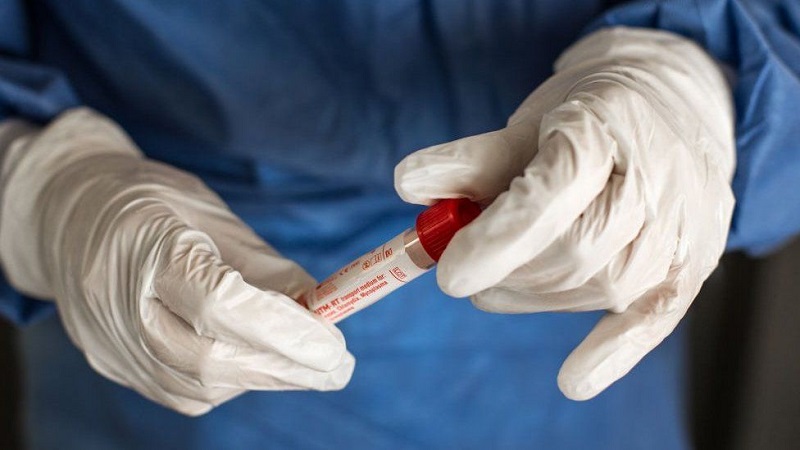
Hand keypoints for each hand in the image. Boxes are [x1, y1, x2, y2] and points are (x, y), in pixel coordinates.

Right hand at [0, 108, 353, 414]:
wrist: (67, 215)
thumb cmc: (152, 203)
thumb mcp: (215, 215)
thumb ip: (267, 268)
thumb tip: (321, 314)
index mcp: (146, 245)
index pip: (219, 304)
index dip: (283, 332)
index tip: (335, 346)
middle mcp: (118, 302)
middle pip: (209, 359)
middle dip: (285, 368)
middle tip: (337, 367)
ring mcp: (109, 340)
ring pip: (198, 385)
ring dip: (264, 377)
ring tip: (304, 362)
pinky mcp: (111, 364)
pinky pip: (181, 392)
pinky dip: (232, 382)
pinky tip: (256, 362)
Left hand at [395, 27, 734, 399]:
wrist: (677, 105)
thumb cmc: (590, 114)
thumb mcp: (530, 122)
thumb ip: (471, 160)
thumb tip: (407, 186)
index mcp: (603, 131)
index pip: (550, 196)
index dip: (495, 239)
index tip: (446, 271)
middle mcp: (652, 184)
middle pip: (573, 252)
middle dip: (507, 271)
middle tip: (467, 267)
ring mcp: (679, 231)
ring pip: (598, 287)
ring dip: (533, 294)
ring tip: (505, 273)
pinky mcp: (689, 269)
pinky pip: (652, 320)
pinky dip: (610, 353)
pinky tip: (573, 379)